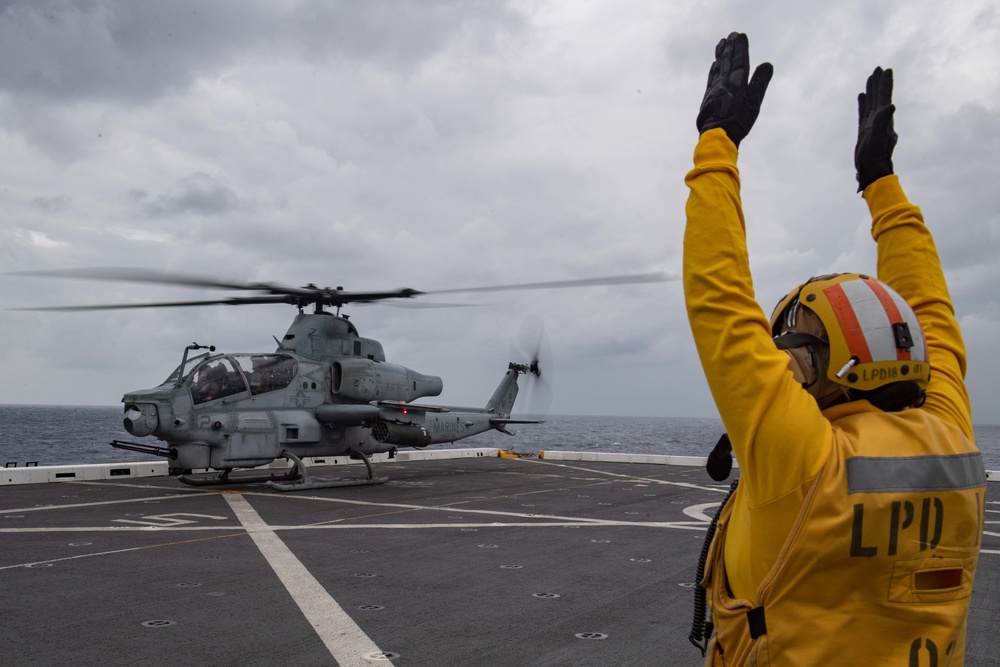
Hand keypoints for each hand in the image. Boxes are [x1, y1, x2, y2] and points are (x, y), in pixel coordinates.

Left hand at [696, 32, 772, 147]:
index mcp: (736, 80)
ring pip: (718, 67)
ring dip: (720, 54)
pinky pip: (711, 78)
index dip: (740, 47)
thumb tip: (767, 64)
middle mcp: (724, 81)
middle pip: (727, 60)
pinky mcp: (708, 96)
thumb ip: (760, 81)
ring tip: (720, 43)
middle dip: (729, 47)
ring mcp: (714, 88)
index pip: (739, 59)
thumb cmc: (739, 119)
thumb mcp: (754, 101)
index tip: (740, 35)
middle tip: (730, 35)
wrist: (717, 133)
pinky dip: (713, 69)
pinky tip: (714, 65)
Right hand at [855, 67, 896, 191]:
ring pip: (871, 102)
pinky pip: (863, 112)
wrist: (872, 170)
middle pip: (878, 96)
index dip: (885, 83)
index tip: (886, 70)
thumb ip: (883, 121)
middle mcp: (879, 119)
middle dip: (878, 83)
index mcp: (882, 118)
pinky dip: (862, 103)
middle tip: (878, 69)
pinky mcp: (864, 130)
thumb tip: (891, 106)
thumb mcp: (879, 137)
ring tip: (870, 79)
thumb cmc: (876, 155)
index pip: (884, 96)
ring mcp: (871, 124)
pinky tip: (861, 97)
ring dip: (871, 90)